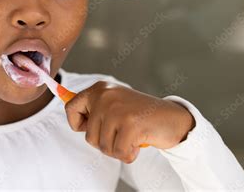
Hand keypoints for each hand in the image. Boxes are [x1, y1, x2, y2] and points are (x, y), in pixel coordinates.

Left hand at [64, 81, 195, 163]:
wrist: (173, 118)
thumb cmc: (140, 115)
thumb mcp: (114, 104)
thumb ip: (94, 109)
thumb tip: (69, 112)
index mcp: (99, 89)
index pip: (70, 107)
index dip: (77, 124)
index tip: (91, 127)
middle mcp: (106, 96)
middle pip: (88, 136)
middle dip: (105, 142)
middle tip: (122, 133)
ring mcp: (118, 109)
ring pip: (102, 146)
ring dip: (117, 149)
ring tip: (130, 137)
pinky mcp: (131, 124)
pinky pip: (118, 152)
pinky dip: (128, 154)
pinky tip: (137, 144)